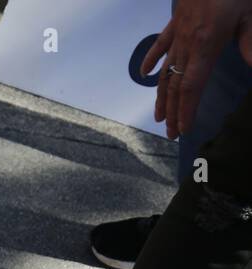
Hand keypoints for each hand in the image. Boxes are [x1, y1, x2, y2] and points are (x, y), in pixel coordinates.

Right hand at [143, 0, 251, 138]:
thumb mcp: (249, 16)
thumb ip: (249, 43)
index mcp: (205, 46)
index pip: (192, 87)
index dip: (185, 111)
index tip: (182, 130)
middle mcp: (187, 45)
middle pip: (175, 86)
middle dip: (172, 112)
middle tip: (170, 134)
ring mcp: (178, 34)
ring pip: (165, 72)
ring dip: (161, 96)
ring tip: (158, 116)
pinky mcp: (175, 23)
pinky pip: (160, 45)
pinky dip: (151, 61)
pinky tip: (144, 75)